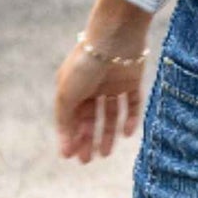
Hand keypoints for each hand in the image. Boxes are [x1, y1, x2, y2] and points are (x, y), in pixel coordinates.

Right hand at [54, 34, 146, 164]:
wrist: (114, 37)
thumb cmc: (86, 64)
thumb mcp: (67, 95)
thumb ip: (65, 122)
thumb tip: (64, 151)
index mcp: (74, 86)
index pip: (73, 116)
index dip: (72, 136)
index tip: (72, 156)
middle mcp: (94, 85)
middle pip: (91, 117)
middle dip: (89, 139)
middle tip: (88, 160)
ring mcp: (114, 82)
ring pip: (112, 113)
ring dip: (108, 134)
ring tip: (105, 153)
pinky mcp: (133, 80)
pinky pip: (133, 103)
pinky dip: (131, 119)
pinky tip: (126, 134)